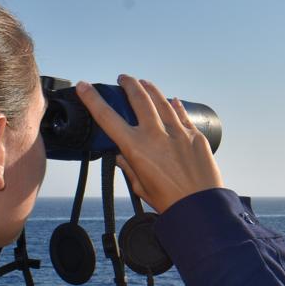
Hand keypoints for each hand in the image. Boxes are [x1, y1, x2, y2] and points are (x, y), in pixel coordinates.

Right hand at [75, 75, 223, 212]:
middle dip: (128, 84)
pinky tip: (172, 99)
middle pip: (139, 98)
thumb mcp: (140, 187)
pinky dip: (175, 105)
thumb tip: (121, 155)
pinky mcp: (195, 136)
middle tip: (123, 78)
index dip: (93, 99)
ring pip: (162, 101)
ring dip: (150, 89)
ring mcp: (178, 133)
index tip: (84, 86)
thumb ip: (129, 167)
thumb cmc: (169, 202)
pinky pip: (182, 115)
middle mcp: (156, 135)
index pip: (107, 117)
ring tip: (144, 83)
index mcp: (136, 149)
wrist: (201, 207)